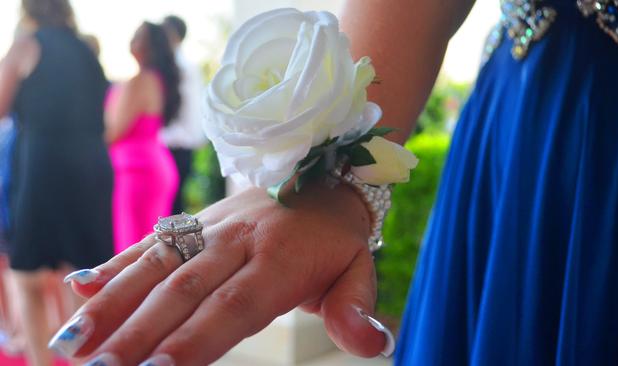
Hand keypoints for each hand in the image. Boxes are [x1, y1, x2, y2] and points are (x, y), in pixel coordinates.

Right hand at [50, 183, 392, 364]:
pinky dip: (116, 263)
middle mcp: (238, 242)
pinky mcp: (196, 221)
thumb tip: (377, 345)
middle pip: (183, 292)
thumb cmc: (337, 238)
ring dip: (113, 303)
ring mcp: (211, 228)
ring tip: (73, 343)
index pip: (232, 306)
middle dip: (137, 334)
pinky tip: (81, 287)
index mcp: (280, 261)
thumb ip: (357, 309)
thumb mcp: (359, 270)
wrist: (323, 172)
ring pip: (156, 266)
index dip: (194, 340)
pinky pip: (153, 241)